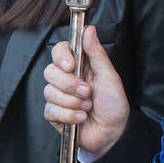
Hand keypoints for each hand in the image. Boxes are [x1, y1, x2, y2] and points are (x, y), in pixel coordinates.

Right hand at [42, 25, 129, 157]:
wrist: (113, 133)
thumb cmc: (113, 104)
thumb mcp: (109, 76)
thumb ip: (97, 53)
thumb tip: (89, 29)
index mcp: (79, 65)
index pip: (59, 51)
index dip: (61, 57)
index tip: (71, 66)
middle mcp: (66, 79)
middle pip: (50, 71)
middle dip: (70, 85)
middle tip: (87, 92)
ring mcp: (59, 96)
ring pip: (50, 92)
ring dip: (72, 102)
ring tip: (87, 107)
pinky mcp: (54, 114)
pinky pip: (51, 110)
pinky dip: (69, 115)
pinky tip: (81, 118)